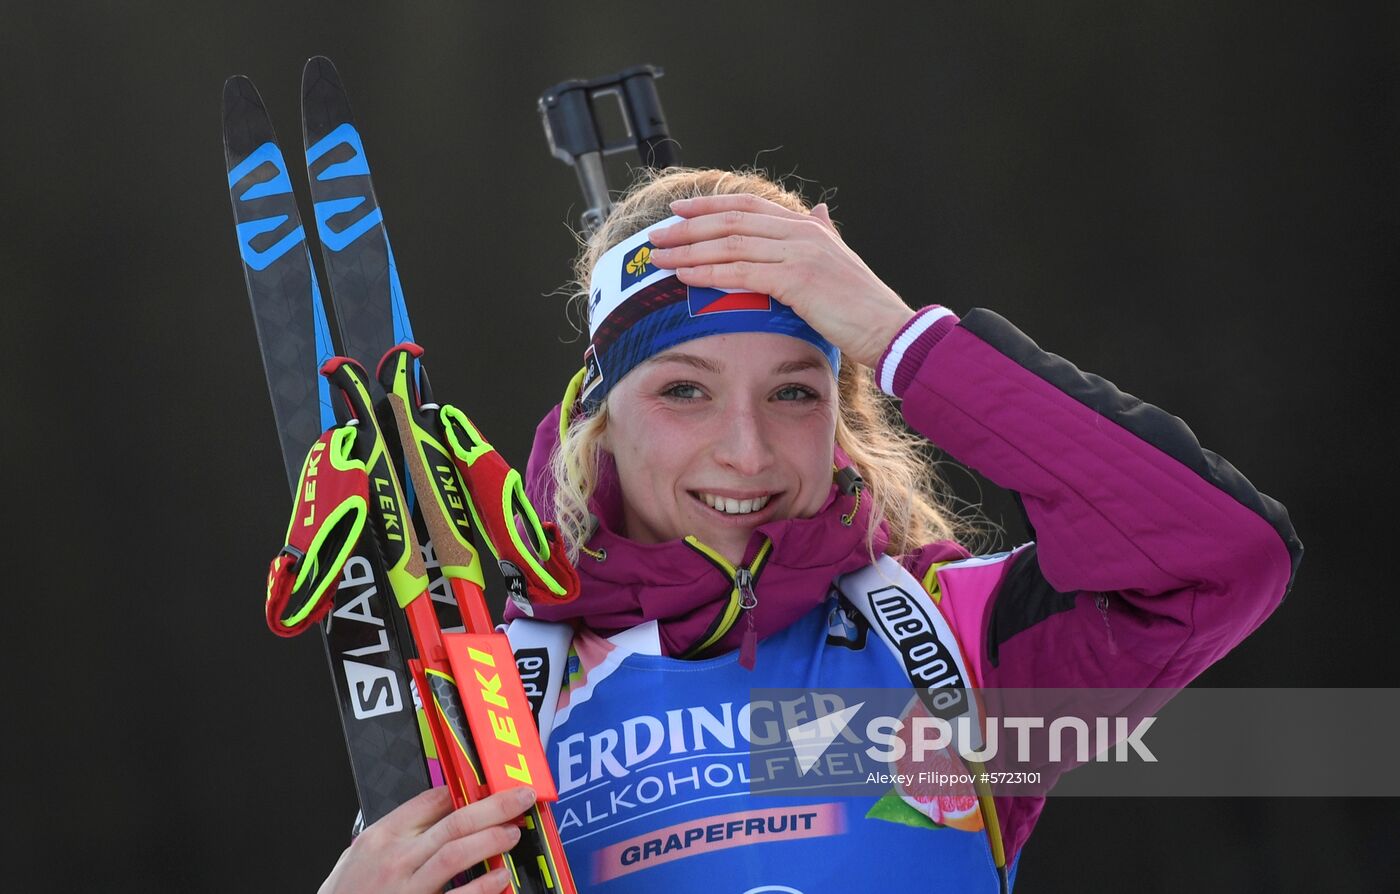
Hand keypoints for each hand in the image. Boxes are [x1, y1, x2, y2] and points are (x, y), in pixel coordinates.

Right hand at [318, 786, 534, 893]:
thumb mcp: (356, 857)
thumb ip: (393, 834)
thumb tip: (434, 807)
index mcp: (381, 839)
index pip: (429, 802)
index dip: (466, 792)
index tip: (489, 789)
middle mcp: (395, 861)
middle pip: (454, 822)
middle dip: (494, 806)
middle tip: (521, 798)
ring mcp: (408, 889)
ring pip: (456, 853)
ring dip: (491, 839)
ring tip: (513, 832)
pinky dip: (482, 887)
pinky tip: (500, 877)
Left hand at [647, 194, 915, 368]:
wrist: (888, 328)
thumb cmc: (862, 305)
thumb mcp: (839, 260)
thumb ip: (824, 233)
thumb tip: (818, 211)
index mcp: (808, 226)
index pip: (748, 207)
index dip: (710, 206)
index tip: (679, 210)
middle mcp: (801, 232)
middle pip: (732, 222)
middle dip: (689, 227)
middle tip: (657, 235)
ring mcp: (798, 253)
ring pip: (731, 245)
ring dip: (690, 250)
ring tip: (659, 256)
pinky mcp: (796, 279)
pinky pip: (741, 272)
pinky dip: (709, 272)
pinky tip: (685, 275)